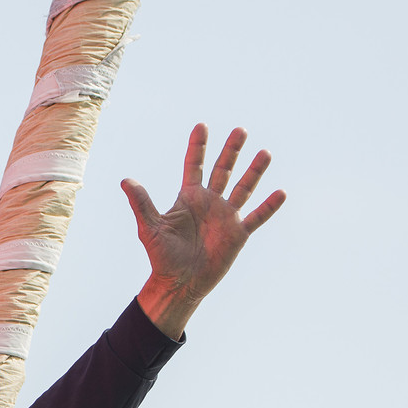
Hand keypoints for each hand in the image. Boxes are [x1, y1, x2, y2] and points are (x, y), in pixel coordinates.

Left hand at [124, 124, 286, 338]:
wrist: (179, 282)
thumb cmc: (161, 256)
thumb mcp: (150, 227)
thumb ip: (141, 203)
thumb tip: (126, 181)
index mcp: (188, 198)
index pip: (193, 165)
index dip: (197, 146)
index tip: (202, 125)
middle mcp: (209, 202)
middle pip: (222, 170)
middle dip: (231, 151)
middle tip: (240, 130)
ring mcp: (226, 216)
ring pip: (244, 188)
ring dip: (254, 171)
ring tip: (265, 152)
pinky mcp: (238, 233)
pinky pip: (257, 216)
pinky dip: (269, 206)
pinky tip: (281, 192)